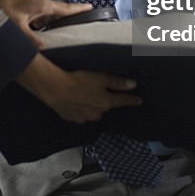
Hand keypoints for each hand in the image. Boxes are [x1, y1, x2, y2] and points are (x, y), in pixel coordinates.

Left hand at [0, 0, 90, 45]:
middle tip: (85, 24)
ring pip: (51, 17)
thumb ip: (30, 39)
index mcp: (41, 6)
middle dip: (73, 17)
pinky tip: (47, 37)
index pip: (66, 8)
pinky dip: (48, 27)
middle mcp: (39, 6)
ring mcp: (32, 10)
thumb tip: (43, 49)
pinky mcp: (26, 14)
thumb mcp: (16, 27)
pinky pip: (42, 21)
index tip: (92, 8)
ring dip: (60, 23)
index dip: (79, 9)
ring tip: (70, 33)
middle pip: (61, 12)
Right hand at [15, 53, 140, 121]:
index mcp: (106, 102)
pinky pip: (81, 114)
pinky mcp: (72, 118)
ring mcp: (85, 117)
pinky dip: (81, 109)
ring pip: (94, 112)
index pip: (123, 101)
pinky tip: (76, 102)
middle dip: (107, 101)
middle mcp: (98, 113)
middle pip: (107, 107)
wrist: (55, 90)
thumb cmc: (79, 81)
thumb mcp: (100, 78)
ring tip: (88, 97)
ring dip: (94, 106)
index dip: (132, 100)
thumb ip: (117, 82)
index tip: (139, 100)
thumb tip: (134, 85)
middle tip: (104, 93)